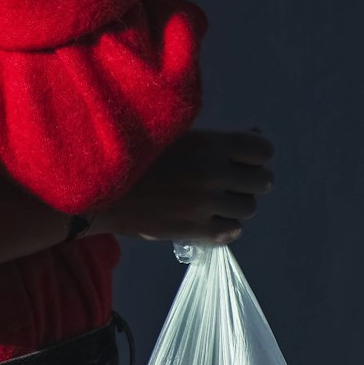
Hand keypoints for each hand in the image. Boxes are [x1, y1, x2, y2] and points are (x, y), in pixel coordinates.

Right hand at [93, 128, 274, 243]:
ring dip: (237, 202)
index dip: (257, 154)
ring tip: (215, 197)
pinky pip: (232, 231)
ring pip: (248, 208)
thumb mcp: (177, 134)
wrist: (101, 189)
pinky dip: (226, 223)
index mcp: (208, 143)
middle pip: (262, 181)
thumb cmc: (138, 153)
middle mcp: (211, 174)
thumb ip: (219, 137)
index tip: (244, 158)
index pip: (261, 150)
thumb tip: (257, 134)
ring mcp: (204, 205)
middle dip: (251, 179)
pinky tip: (209, 215)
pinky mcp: (194, 230)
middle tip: (232, 179)